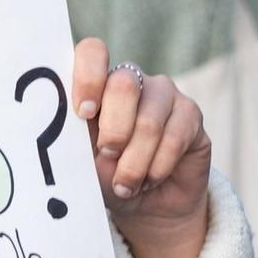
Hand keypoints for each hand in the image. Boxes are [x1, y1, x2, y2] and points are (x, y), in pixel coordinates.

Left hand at [71, 38, 211, 257]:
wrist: (150, 204)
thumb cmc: (108, 177)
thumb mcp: (84, 166)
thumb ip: (76, 147)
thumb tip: (67, 143)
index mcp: (96, 85)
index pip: (93, 53)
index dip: (88, 77)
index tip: (83, 113)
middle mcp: (131, 81)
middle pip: (123, 84)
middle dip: (114, 130)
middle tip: (108, 156)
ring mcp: (164, 94)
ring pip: (148, 121)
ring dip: (134, 163)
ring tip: (125, 185)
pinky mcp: (191, 114)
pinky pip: (174, 138)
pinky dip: (156, 168)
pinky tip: (149, 180)